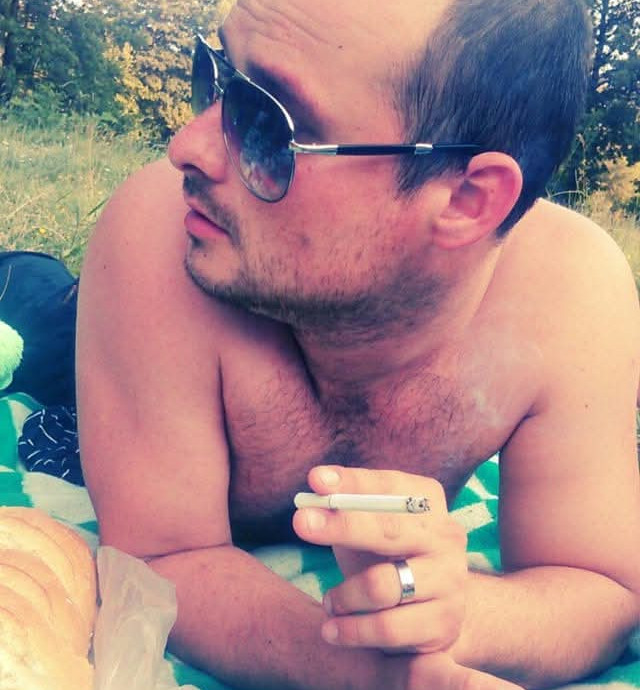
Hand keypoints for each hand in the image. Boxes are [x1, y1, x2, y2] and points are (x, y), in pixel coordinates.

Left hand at [292, 465, 467, 654]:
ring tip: (328, 602)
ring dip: (343, 595)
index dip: (351, 482)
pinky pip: (387, 628)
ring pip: (382, 585)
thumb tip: (311, 495)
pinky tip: (334, 630)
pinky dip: (352, 630)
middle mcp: (446, 536)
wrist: (433, 611)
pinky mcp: (443, 623)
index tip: (316, 479)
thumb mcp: (367, 527)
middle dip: (341, 525)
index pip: (387, 485)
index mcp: (428, 501)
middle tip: (301, 522)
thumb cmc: (387, 556)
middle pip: (388, 529)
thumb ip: (344, 509)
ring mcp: (449, 580)